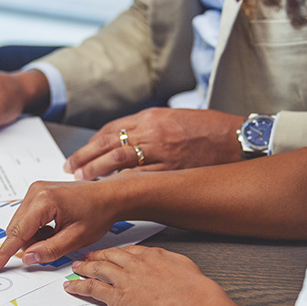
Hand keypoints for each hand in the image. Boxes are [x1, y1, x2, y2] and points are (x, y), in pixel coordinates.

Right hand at [0, 175, 128, 272]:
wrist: (109, 195)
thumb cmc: (98, 213)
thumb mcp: (76, 238)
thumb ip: (50, 250)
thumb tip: (28, 258)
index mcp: (44, 201)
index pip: (17, 233)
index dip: (4, 253)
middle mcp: (36, 191)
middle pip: (16, 228)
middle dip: (28, 244)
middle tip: (50, 249)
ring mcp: (35, 189)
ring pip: (20, 223)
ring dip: (33, 236)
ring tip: (58, 235)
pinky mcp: (38, 191)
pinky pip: (27, 216)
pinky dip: (36, 228)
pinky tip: (55, 229)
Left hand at [64, 245, 215, 305]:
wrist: (189, 300)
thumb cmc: (192, 287)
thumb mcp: (183, 265)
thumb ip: (171, 263)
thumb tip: (171, 265)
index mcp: (150, 255)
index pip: (127, 251)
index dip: (115, 252)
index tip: (110, 252)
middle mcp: (133, 264)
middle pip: (109, 256)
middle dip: (96, 256)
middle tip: (87, 256)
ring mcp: (124, 279)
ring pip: (97, 269)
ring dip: (84, 268)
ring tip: (76, 268)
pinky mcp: (117, 296)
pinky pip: (93, 289)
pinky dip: (80, 286)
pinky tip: (72, 286)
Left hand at [65, 108, 245, 178]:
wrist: (236, 138)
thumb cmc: (207, 128)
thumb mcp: (172, 117)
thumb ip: (147, 127)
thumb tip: (122, 139)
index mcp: (150, 116)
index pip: (110, 129)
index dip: (91, 144)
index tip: (79, 154)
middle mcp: (152, 131)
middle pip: (108, 143)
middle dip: (85, 157)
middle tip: (70, 167)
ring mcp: (161, 150)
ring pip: (118, 159)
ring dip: (96, 170)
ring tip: (82, 178)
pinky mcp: (171, 168)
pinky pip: (139, 176)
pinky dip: (121, 182)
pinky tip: (108, 189)